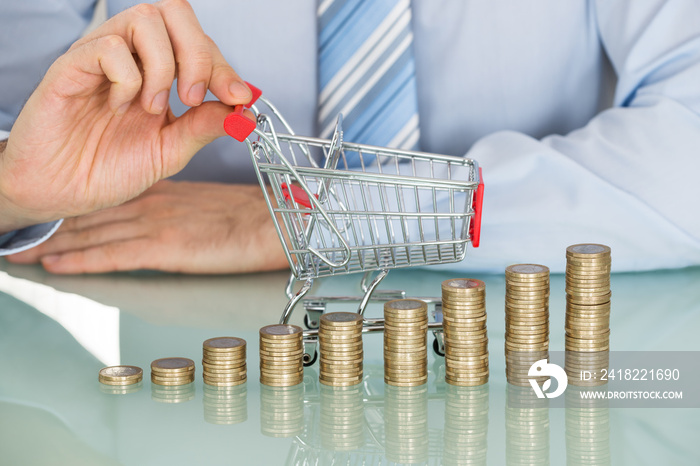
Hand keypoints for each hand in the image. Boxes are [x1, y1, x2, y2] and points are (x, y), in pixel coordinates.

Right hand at [0, 0, 252, 232]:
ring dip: (162, 67)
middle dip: (198, 54)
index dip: (224, 66)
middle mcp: (134, 57)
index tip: (239, 97)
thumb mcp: (170, 150)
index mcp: (159, 72)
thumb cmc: (108, 168)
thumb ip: (204, 126)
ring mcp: (102, 57)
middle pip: (175, 12)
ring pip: (145, 19)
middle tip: (192, 98)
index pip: (199, 42)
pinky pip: (109, 47)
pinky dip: (127, 79)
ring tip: (152, 107)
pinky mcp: (72, 66)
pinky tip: (118, 108)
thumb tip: (244, 108)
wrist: (61, 192)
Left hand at [6, 181, 288, 273]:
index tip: (53, 213)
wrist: (279, 221)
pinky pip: (113, 255)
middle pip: (94, 214)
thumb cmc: (258, 214)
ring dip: (56, 243)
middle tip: (21, 233)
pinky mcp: (166, 247)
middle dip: (55, 225)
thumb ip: (190, 208)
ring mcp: (158, 224)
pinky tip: (55, 266)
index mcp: (169, 192)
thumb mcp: (218, 205)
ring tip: (22, 253)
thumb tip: (176, 219)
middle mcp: (156, 205)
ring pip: (94, 234)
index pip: (112, 198)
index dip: (79, 205)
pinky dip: (80, 260)